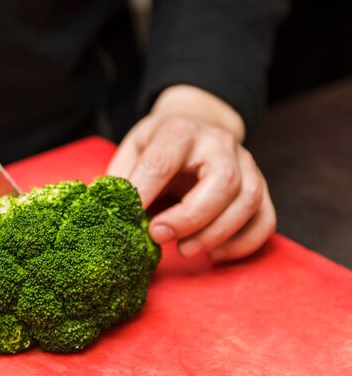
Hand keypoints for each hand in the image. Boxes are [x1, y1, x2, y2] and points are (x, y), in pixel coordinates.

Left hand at [108, 85, 275, 260]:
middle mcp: (219, 144)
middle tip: (159, 236)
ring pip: (247, 200)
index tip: (132, 216)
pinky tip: (215, 254)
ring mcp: (245, 163)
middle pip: (222, 181)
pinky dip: (244, 242)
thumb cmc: (160, 142)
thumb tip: (111, 209)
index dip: (146, 191)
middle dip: (190, 217)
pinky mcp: (260, 185)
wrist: (197, 122)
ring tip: (185, 250)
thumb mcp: (134, 147)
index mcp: (180, 131)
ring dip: (216, 233)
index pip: (164, 162)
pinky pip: (265, 217)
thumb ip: (123, 175)